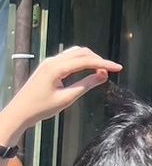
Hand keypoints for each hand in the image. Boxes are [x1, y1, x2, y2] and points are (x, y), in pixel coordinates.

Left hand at [0, 46, 121, 141]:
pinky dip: (81, 60)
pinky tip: (87, 68)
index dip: (104, 63)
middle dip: (99, 59)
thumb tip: (103, 75)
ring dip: (90, 58)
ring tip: (101, 69)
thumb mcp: (66, 98)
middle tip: (111, 70)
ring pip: (75, 53)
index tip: (118, 68)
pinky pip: (68, 57)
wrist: (19, 112)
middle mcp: (52, 61)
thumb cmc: (40, 108)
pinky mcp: (48, 66)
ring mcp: (49, 62)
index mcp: (56, 68)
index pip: (86, 61)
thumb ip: (86, 85)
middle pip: (82, 52)